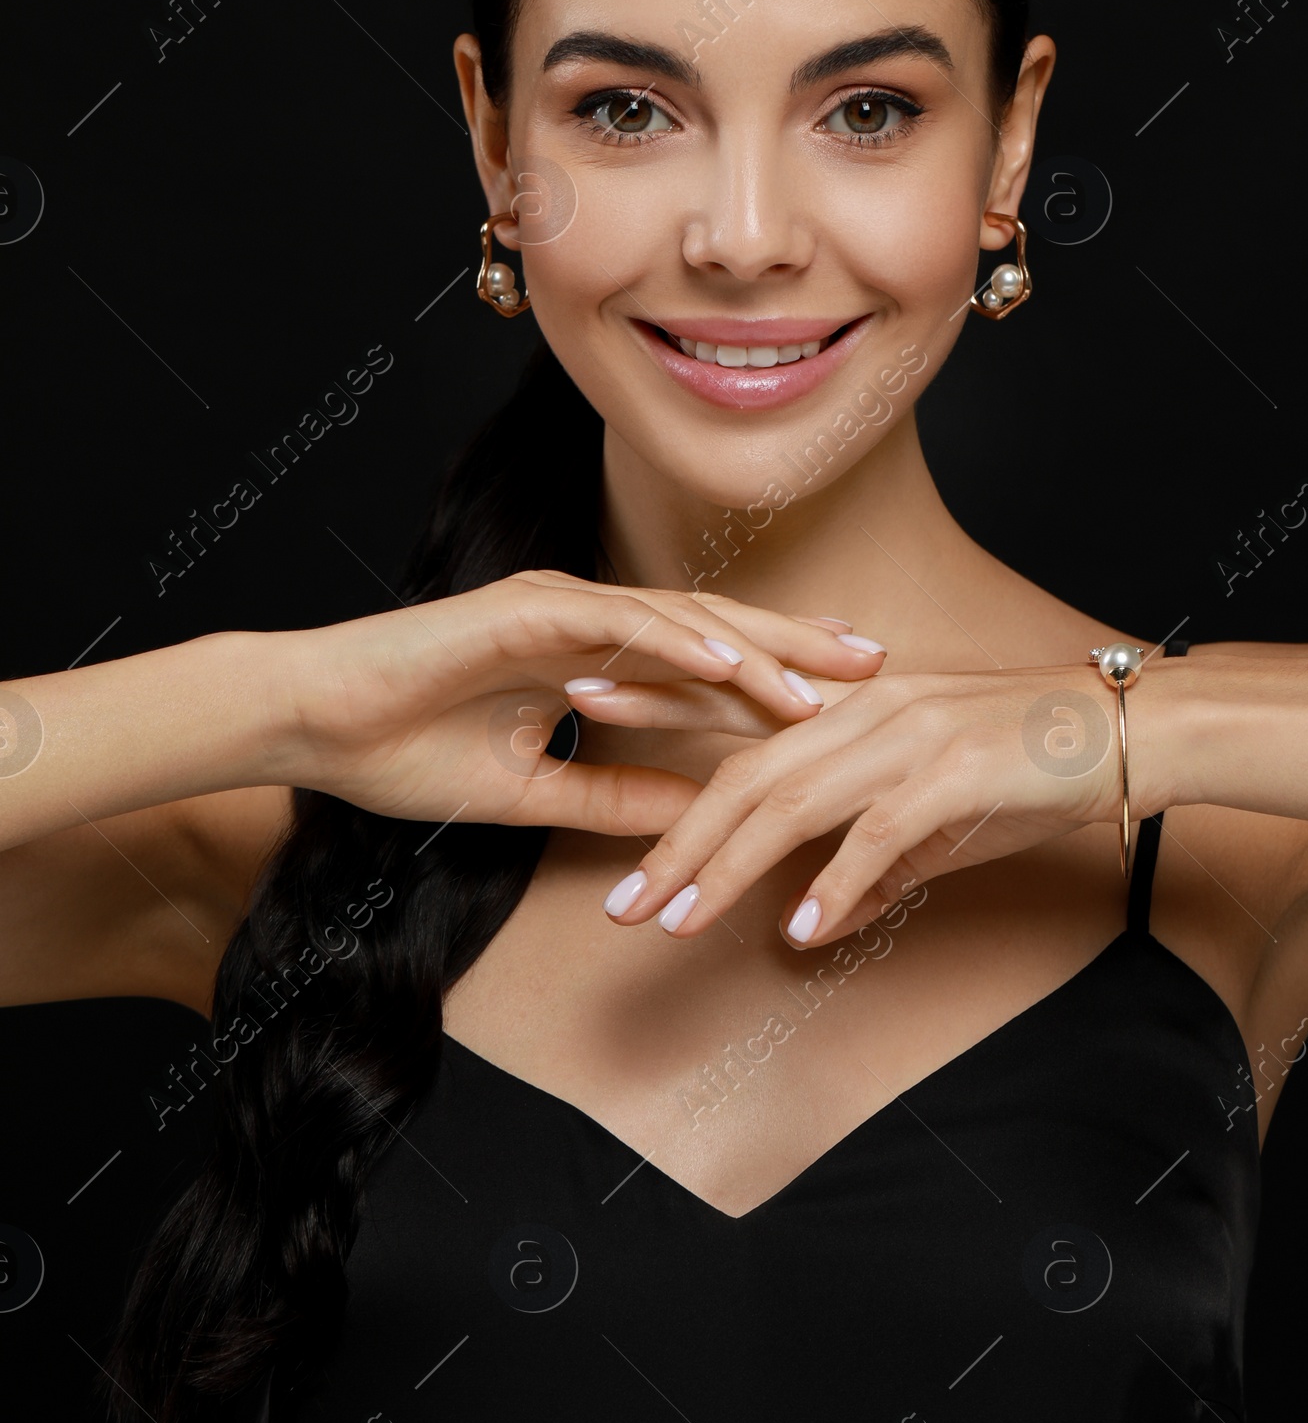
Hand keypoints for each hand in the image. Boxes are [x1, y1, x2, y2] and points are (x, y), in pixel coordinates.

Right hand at [276, 571, 887, 838]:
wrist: (314, 723)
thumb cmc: (402, 751)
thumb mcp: (532, 791)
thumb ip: (614, 796)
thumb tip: (694, 816)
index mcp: (589, 655)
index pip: (702, 660)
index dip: (775, 675)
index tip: (848, 698)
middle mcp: (585, 620)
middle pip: (713, 628)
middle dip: (796, 645)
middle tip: (879, 662)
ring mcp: (558, 606)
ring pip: (678, 622)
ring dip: (755, 649)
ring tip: (825, 679)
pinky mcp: (524, 611)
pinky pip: (617, 625)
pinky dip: (676, 642)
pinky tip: (731, 662)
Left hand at [600, 665, 1157, 941]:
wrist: (1124, 731)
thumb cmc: (1031, 765)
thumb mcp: (938, 811)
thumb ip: (873, 861)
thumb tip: (818, 920)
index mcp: (853, 704)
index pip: (733, 702)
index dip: (656, 697)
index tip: (583, 700)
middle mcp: (867, 710)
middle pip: (745, 776)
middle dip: (674, 840)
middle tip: (619, 901)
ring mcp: (907, 739)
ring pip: (791, 805)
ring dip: (726, 869)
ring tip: (676, 924)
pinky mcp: (953, 775)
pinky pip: (876, 836)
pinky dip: (834, 885)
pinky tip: (800, 928)